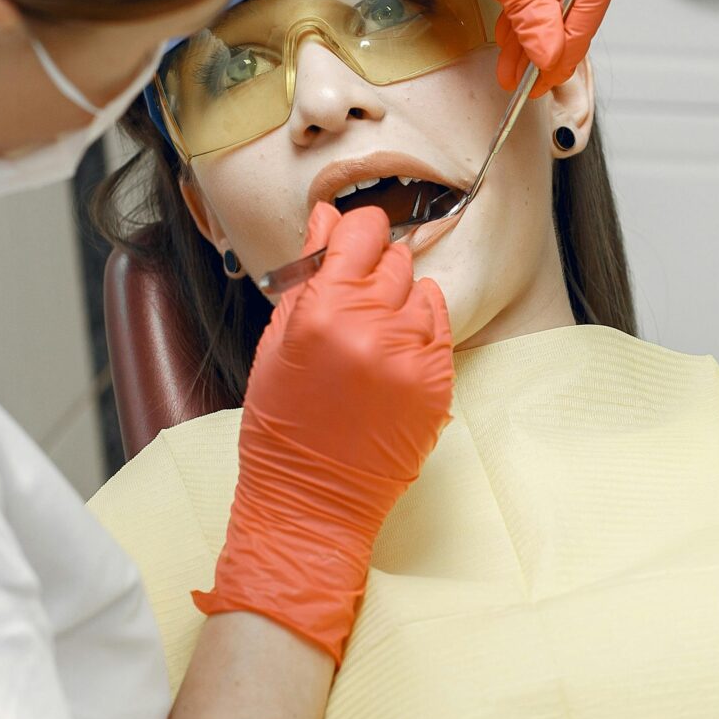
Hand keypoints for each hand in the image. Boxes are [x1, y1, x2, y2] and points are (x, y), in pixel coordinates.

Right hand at [200, 204, 453, 661]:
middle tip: (351, 308)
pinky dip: (419, 331)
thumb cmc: (284, 423)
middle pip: (395, 257)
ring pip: (420, 290)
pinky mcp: (438, 382)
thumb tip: (328, 219)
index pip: (364, 231)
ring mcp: (412, 357)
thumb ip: (308, 273)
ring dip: (398, 302)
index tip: (351, 245)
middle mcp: (373, 328)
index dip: (356, 232)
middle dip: (373, 273)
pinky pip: (439, 326)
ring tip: (370, 340)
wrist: (313, 498)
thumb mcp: (278, 341)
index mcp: (324, 312)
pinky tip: (390, 358)